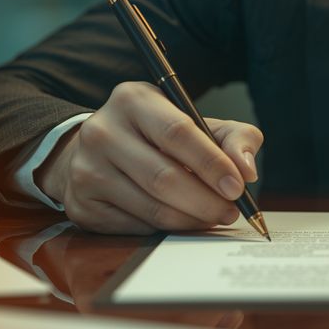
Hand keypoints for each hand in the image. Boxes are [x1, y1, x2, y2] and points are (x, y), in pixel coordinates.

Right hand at [36, 81, 262, 234]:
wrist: (98, 151)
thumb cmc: (157, 136)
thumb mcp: (196, 121)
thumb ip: (233, 137)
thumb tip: (246, 169)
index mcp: (132, 99)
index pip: (177, 133)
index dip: (211, 163)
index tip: (237, 186)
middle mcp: (102, 131)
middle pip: (163, 176)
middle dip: (206, 200)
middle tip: (231, 211)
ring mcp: (86, 170)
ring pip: (151, 207)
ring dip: (191, 219)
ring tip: (214, 217)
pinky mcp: (82, 205)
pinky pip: (136, 226)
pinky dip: (166, 229)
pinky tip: (182, 221)